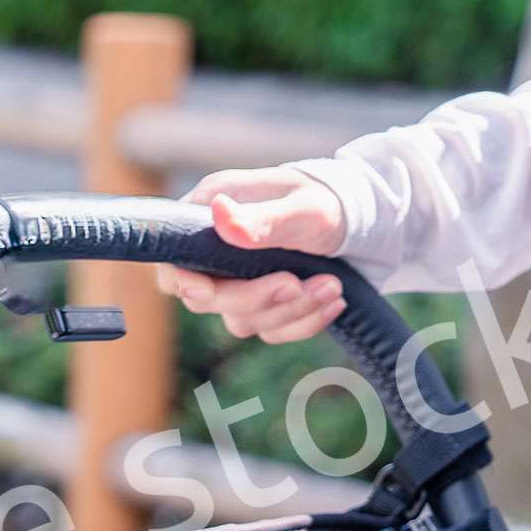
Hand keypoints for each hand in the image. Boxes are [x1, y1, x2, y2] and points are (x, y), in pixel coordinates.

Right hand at [163, 168, 348, 343]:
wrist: (357, 219)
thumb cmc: (326, 199)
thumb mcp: (303, 205)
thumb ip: (264, 217)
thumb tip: (220, 213)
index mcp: (210, 215)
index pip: (172, 260)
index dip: (182, 280)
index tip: (207, 290)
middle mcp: (216, 251)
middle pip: (207, 299)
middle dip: (256, 298)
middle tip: (298, 282)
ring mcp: (237, 282)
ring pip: (244, 320)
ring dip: (290, 310)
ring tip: (333, 286)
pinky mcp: (263, 305)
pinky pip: (273, 331)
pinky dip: (305, 322)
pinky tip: (334, 302)